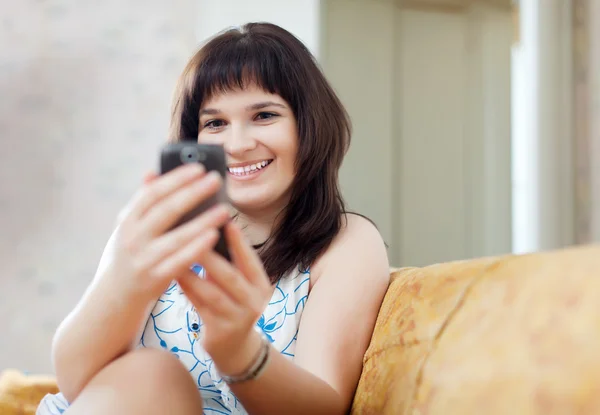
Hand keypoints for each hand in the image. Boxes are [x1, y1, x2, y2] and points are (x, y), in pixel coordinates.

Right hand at [100, 163, 230, 303]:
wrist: (115, 297)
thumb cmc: (129, 255)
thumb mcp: (128, 228)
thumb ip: (142, 202)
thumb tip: (152, 172)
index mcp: (127, 221)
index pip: (152, 194)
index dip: (175, 179)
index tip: (198, 168)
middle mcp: (133, 238)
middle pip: (165, 211)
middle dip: (192, 193)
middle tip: (215, 180)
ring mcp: (143, 259)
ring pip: (176, 237)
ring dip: (202, 222)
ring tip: (223, 209)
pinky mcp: (155, 279)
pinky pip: (180, 261)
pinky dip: (197, 248)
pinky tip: (214, 236)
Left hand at [177, 221, 272, 374]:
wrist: (236, 349)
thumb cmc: (234, 305)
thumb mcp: (241, 286)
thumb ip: (230, 264)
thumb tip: (210, 228)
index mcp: (261, 286)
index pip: (251, 261)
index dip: (240, 243)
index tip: (227, 222)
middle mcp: (254, 303)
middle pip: (230, 277)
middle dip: (211, 256)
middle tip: (193, 235)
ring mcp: (237, 319)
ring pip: (212, 293)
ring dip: (193, 274)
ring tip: (176, 256)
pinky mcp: (220, 332)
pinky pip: (199, 307)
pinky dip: (187, 290)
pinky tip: (174, 276)